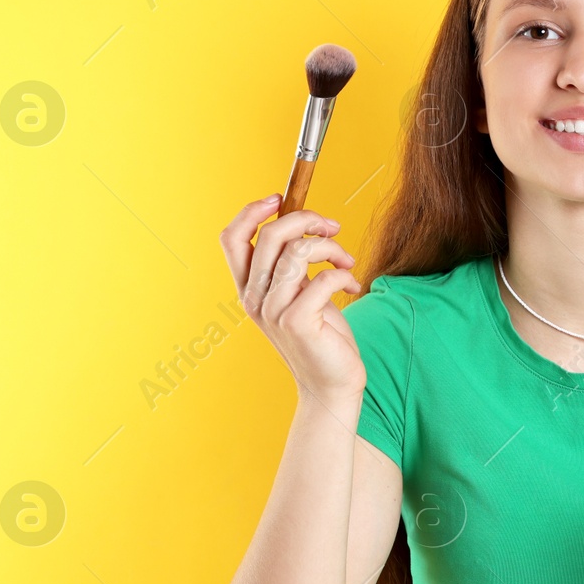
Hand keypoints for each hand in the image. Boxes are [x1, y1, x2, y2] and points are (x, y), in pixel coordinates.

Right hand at [219, 194, 365, 402]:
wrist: (331, 384)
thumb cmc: (321, 335)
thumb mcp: (299, 293)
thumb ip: (292, 263)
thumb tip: (304, 221)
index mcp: (249, 289)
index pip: (231, 239)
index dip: (252, 211)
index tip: (281, 199)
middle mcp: (254, 299)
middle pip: (269, 236)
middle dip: (306, 219)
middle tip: (332, 227)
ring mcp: (273, 311)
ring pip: (298, 251)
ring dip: (332, 248)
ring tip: (347, 262)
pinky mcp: (298, 322)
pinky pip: (323, 277)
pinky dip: (344, 274)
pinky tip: (353, 286)